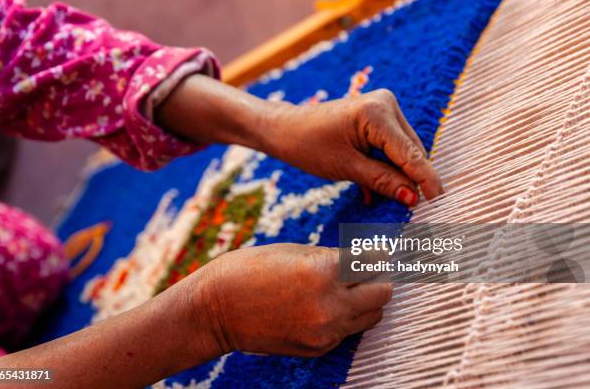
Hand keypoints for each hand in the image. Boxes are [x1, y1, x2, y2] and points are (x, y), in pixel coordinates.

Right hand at [187, 243, 390, 356]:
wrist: (215, 310)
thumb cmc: (249, 269)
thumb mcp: (293, 250)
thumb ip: (331, 257)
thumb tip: (361, 260)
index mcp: (323, 271)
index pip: (373, 261)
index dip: (377, 253)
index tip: (378, 250)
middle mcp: (330, 305)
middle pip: (383, 293)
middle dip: (379, 278)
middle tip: (367, 269)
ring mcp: (325, 331)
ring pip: (371, 316)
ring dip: (366, 300)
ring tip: (348, 288)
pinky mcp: (318, 348)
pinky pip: (348, 331)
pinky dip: (345, 317)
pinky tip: (324, 305)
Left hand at [261, 90, 442, 204]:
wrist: (285, 129)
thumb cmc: (308, 146)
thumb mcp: (347, 168)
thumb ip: (383, 181)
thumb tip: (414, 197)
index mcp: (377, 113)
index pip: (410, 153)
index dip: (425, 179)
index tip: (439, 200)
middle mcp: (385, 104)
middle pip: (411, 151)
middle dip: (410, 179)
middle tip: (411, 209)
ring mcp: (382, 108)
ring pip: (403, 150)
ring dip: (397, 175)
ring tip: (386, 200)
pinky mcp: (376, 117)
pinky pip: (391, 146)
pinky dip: (386, 168)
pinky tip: (374, 192)